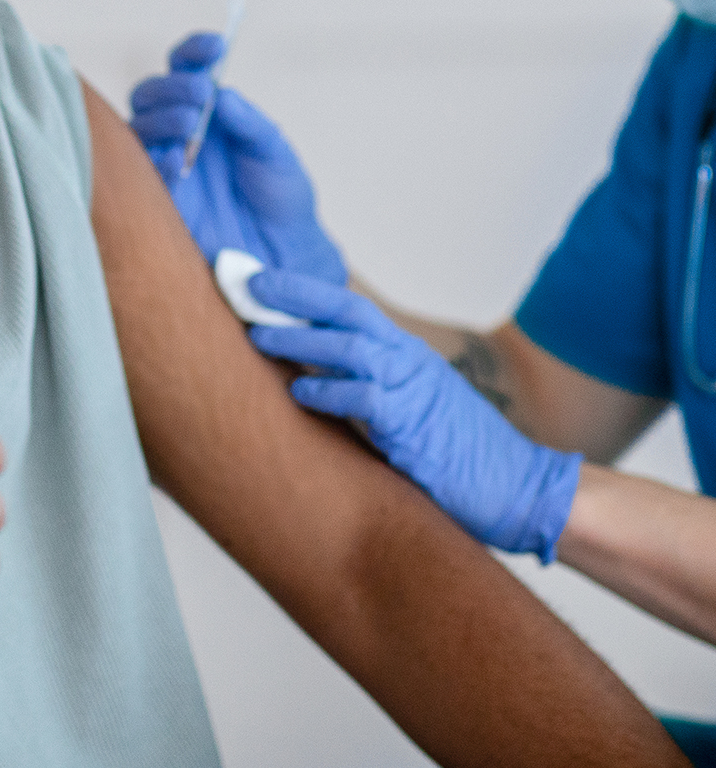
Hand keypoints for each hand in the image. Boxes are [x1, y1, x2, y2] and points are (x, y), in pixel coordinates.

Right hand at [129, 32, 345, 283]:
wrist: (284, 254)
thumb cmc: (281, 198)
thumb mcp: (275, 154)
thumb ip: (250, 124)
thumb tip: (222, 94)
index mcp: (208, 112)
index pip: (187, 69)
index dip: (194, 53)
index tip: (215, 46)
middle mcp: (179, 132)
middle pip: (151, 94)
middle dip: (172, 86)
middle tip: (200, 93)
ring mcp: (164, 164)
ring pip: (138, 126)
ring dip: (162, 117)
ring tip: (190, 123)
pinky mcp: (158, 199)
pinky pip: (139, 173)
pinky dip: (154, 160)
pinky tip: (174, 159)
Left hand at [245, 269, 581, 559]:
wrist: (518, 488)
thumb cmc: (453, 452)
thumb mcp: (407, 405)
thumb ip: (364, 385)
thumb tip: (304, 372)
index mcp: (404, 354)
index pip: (347, 307)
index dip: (303, 290)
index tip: (259, 279)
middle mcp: (408, 363)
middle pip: (347, 313)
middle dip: (296, 295)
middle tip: (248, 286)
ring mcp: (414, 392)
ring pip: (352, 349)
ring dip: (302, 340)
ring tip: (257, 336)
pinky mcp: (414, 428)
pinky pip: (366, 400)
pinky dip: (330, 392)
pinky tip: (300, 392)